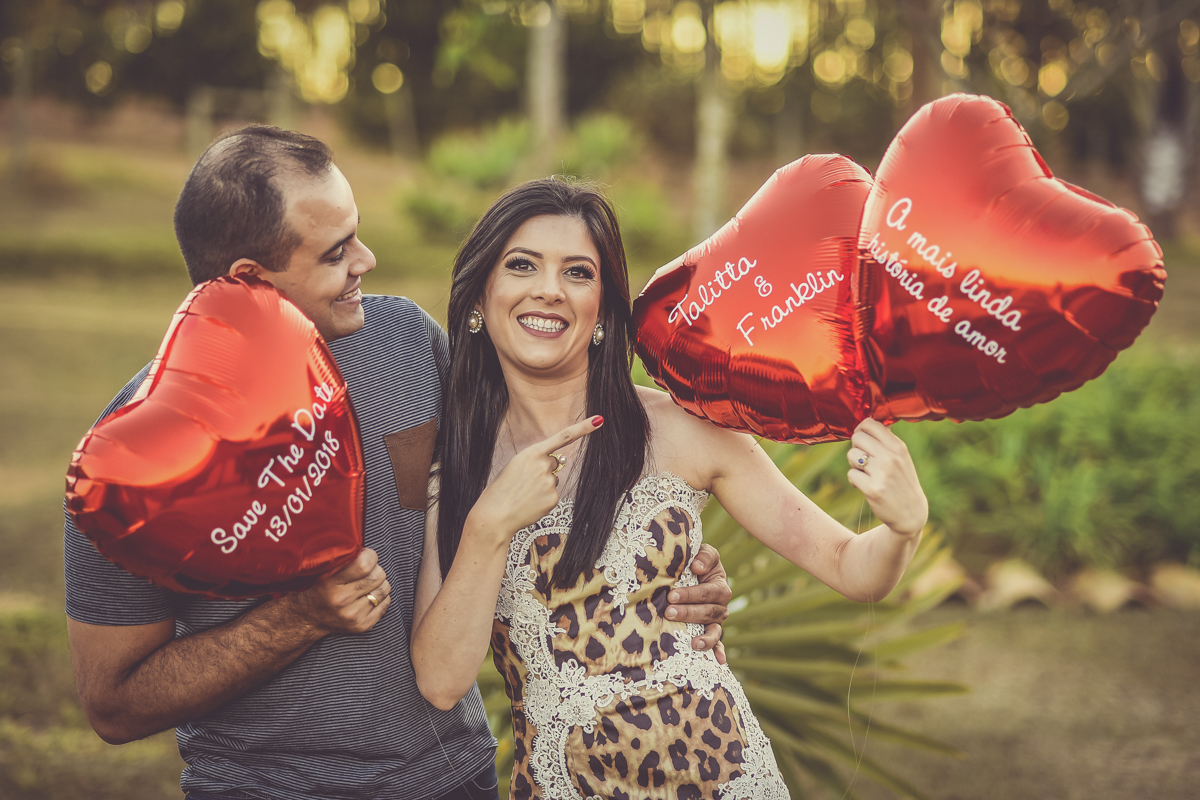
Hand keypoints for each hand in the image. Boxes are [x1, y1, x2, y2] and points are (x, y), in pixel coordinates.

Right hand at [286, 548, 390, 634]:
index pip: (364, 564)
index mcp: (330, 583)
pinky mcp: (363, 625)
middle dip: (374, 569)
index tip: (365, 556)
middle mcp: (342, 600)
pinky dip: (380, 597)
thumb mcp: (323, 570)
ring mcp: (353, 615)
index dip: (370, 556)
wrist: (308, 617)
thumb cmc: (319, 587)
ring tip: (365, 585)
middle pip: (378, 575)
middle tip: (364, 572)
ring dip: (378, 584)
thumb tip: (366, 548)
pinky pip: (386, 603)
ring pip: (384, 589)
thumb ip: (343, 558)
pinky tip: (366, 597)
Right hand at [468, 416, 603, 539]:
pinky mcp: (553, 498)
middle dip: (543, 470)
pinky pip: (553, 495)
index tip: (598, 421)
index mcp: (531, 453)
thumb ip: (535, 460)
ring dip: (542, 485)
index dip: (582, 428)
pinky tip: (530, 504)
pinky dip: (543, 499)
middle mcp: (543, 465)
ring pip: (553, 480)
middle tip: (524, 482)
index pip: (562, 437)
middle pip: (554, 462)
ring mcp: (550, 482)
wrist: (495, 515)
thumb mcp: (514, 466)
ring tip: (524, 494)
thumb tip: (555, 463)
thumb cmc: (501, 490)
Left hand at [667, 543, 731, 664]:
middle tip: (669, 612)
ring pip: (714, 630)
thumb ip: (704, 556)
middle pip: (709, 612)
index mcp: (719, 585)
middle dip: (689, 613)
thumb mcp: (702, 553)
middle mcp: (720, 605)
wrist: (690, 574)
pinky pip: (717, 644)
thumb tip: (698, 567)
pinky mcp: (710, 632)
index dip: (692, 594)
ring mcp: (716, 621)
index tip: (672, 595)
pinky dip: (718, 652)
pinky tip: (719, 662)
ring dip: (704, 637)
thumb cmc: (694, 563)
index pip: (709, 591)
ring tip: (693, 643)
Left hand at [846, 419, 928, 538]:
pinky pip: (851, 475)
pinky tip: (865, 486)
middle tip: (864, 460)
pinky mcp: (873, 489)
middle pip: (857, 438)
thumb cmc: (902, 481)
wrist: (911, 513)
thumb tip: (869, 421)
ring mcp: (882, 473)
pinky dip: (854, 481)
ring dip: (854, 465)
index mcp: (898, 446)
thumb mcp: (901, 457)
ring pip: (852, 456)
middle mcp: (891, 457)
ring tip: (866, 473)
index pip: (870, 423)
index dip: (861, 430)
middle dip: (856, 448)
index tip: (863, 440)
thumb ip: (886, 439)